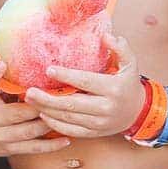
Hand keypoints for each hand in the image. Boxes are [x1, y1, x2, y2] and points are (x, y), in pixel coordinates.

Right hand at [0, 58, 70, 156]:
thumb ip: (1, 82)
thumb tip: (13, 59)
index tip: (4, 64)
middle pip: (19, 112)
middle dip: (40, 105)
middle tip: (60, 97)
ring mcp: (2, 137)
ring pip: (29, 131)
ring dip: (49, 123)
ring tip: (67, 116)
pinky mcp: (10, 150)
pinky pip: (33, 148)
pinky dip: (51, 145)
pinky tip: (66, 139)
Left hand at [27, 35, 145, 139]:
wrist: (138, 112)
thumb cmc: (129, 84)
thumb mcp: (130, 64)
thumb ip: (120, 48)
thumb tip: (106, 35)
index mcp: (113, 88)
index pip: (85, 81)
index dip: (66, 76)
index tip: (48, 70)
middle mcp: (105, 107)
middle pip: (71, 103)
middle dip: (47, 99)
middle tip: (29, 91)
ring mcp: (99, 123)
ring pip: (68, 117)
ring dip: (47, 110)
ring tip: (31, 101)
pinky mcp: (94, 133)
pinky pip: (71, 130)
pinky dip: (55, 124)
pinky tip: (43, 115)